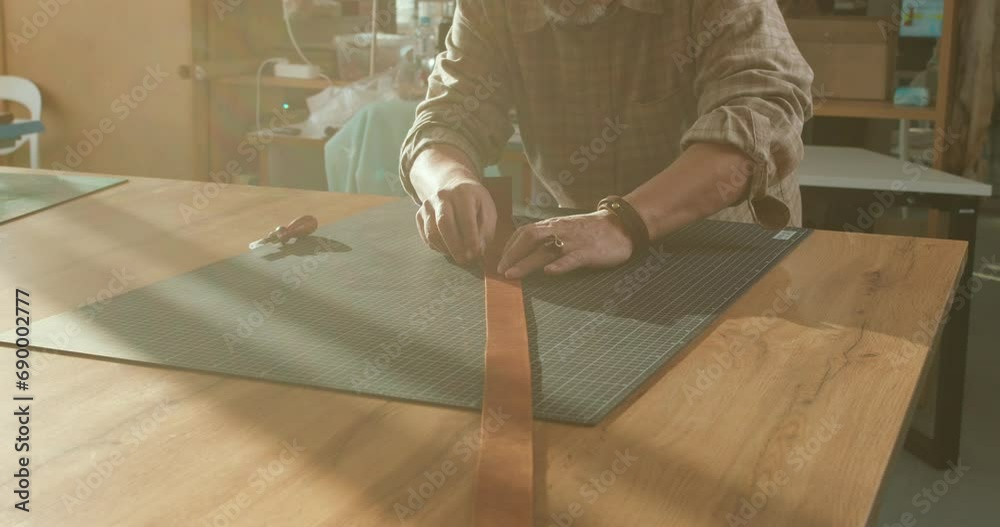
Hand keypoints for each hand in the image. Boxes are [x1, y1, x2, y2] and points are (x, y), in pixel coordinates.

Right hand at [416, 174, 496, 264]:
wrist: (451, 184)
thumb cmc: (474, 201)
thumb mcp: (487, 209)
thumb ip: (485, 229)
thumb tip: (479, 250)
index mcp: (463, 193)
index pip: (465, 218)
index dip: (471, 238)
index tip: (476, 253)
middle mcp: (442, 196)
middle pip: (444, 223)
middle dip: (455, 246)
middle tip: (465, 260)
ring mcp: (427, 205)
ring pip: (432, 232)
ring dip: (446, 248)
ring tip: (459, 256)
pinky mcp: (419, 215)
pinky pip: (426, 236)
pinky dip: (437, 247)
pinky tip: (448, 249)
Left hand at [497, 210, 633, 278]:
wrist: (621, 226)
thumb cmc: (591, 230)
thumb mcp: (567, 228)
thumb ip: (549, 236)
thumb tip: (529, 247)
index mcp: (554, 226)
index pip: (525, 231)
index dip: (510, 246)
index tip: (500, 259)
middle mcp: (560, 231)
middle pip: (529, 237)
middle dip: (512, 254)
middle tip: (501, 269)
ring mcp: (573, 242)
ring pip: (545, 250)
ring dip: (526, 262)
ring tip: (513, 274)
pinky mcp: (588, 252)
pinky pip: (572, 259)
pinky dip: (559, 265)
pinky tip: (549, 272)